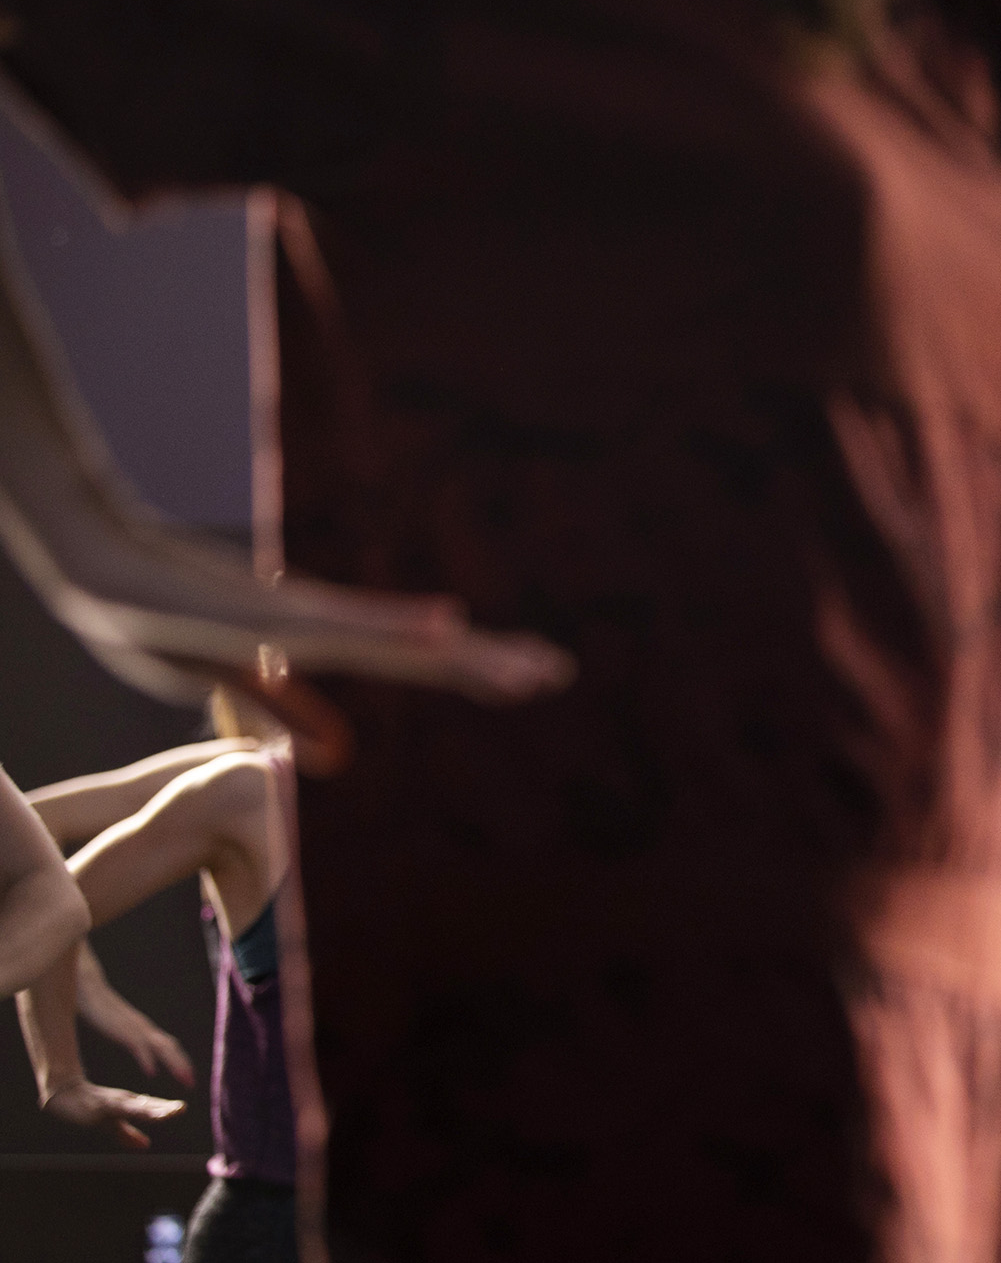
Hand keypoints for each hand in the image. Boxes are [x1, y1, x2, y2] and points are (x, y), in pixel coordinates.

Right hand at [40, 1078, 184, 1148]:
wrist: (64, 1094)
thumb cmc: (90, 1106)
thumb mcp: (111, 1124)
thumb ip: (128, 1134)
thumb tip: (147, 1145)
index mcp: (130, 1105)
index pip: (152, 1107)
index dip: (167, 1109)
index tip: (182, 1108)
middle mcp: (125, 1102)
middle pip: (147, 1106)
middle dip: (164, 1108)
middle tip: (181, 1108)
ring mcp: (112, 1103)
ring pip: (134, 1107)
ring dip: (150, 1109)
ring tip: (165, 1111)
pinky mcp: (98, 1107)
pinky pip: (115, 1109)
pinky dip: (126, 1110)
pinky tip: (135, 1110)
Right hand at [42, 517, 573, 708]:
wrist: (108, 572)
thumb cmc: (164, 624)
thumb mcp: (237, 682)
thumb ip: (291, 712)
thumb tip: (340, 757)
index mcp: (328, 640)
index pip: (420, 660)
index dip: (477, 668)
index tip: (535, 678)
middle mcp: (333, 623)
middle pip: (429, 651)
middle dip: (495, 662)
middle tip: (561, 672)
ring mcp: (309, 616)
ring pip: (404, 642)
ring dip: (468, 655)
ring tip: (531, 668)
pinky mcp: (277, 613)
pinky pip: (349, 625)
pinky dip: (400, 627)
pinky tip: (448, 628)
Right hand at [75, 945, 193, 1088]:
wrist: (90, 991)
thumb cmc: (102, 1010)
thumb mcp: (119, 1025)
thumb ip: (129, 1034)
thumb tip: (136, 1043)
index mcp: (144, 1028)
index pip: (168, 1045)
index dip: (179, 1060)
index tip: (188, 1076)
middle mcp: (145, 1028)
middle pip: (171, 1047)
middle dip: (183, 1065)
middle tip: (192, 1083)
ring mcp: (136, 1028)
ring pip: (162, 1047)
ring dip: (175, 1064)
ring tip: (184, 1079)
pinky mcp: (123, 1030)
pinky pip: (138, 1046)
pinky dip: (147, 1059)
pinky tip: (152, 1073)